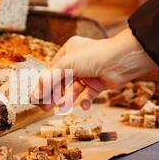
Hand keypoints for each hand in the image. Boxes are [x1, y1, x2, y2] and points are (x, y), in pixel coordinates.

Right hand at [33, 28, 157, 110]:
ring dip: (68, 98)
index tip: (37, 97)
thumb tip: (36, 92)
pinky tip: (84, 104)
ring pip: (73, 89)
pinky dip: (85, 100)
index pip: (51, 70)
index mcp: (69, 51)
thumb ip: (50, 78)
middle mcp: (78, 62)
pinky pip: (87, 95)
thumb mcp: (67, 65)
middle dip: (54, 95)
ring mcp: (88, 73)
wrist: (122, 61)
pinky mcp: (98, 84)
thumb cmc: (94, 56)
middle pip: (61, 81)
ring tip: (63, 106)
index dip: (44, 84)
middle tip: (46, 108)